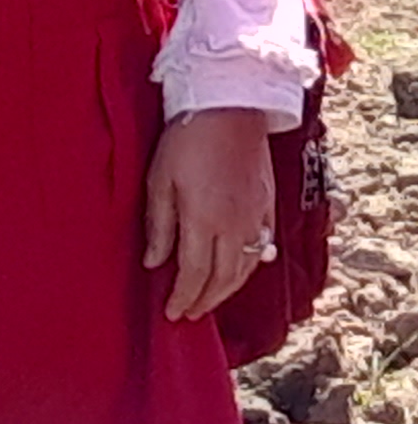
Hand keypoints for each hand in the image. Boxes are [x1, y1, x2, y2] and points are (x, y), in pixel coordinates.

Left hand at [143, 106, 275, 321]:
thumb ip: (159, 226)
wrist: (231, 109)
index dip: (183, 297)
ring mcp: (256, 217)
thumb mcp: (158, 181)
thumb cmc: (186, 141)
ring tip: (208, 301)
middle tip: (187, 314)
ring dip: (227, 291)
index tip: (171, 314)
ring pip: (246, 268)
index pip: (195, 274)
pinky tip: (237, 272)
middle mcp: (236, 225)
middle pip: (224, 279)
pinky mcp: (268, 206)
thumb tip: (154, 263)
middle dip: (205, 301)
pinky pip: (262, 249)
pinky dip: (248, 268)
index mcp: (205, 220)